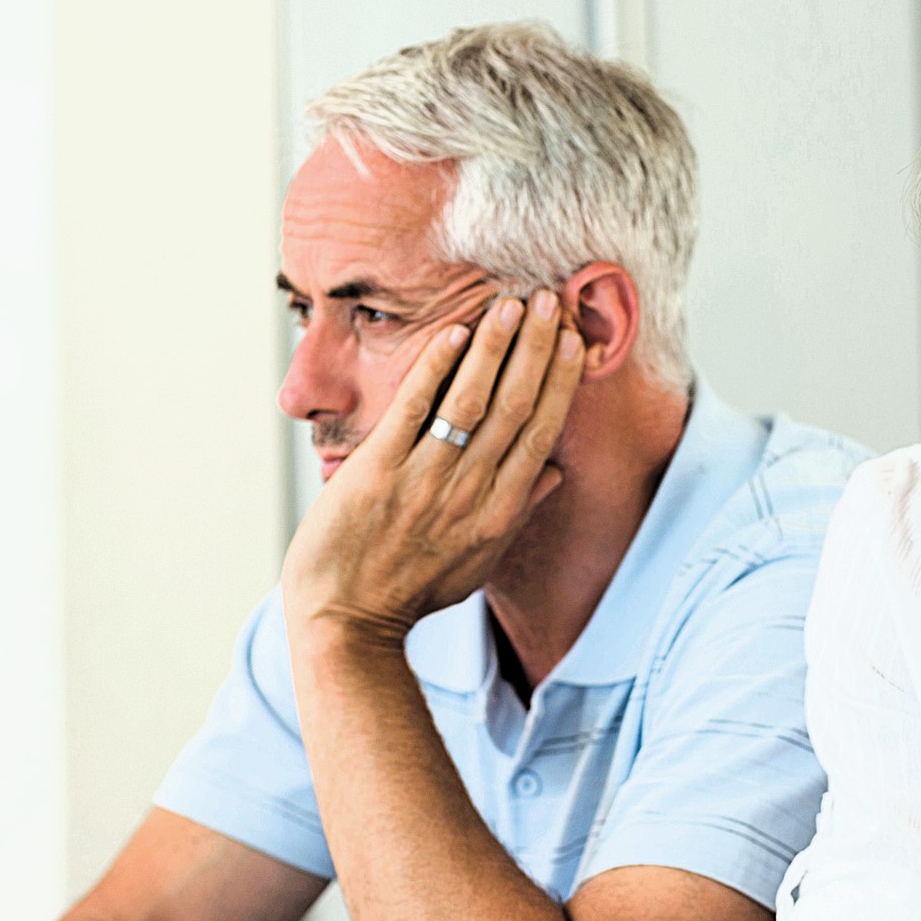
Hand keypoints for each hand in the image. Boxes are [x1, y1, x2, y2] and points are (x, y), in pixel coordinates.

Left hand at [280, 289, 584, 647]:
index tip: (573, 339)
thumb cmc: (411, 591)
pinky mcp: (378, 473)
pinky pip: (414, 411)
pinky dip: (436, 369)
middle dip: (537, 349)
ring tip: (512, 304)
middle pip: (516, 408)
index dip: (559, 381)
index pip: (541, 433)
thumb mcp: (477, 561)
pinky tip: (455, 332)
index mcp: (499, 512)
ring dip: (496, 348)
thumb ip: (518, 512)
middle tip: (550, 300)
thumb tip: (555, 473)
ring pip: (473, 403)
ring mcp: (424, 481)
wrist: (347, 620)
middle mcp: (470, 493)